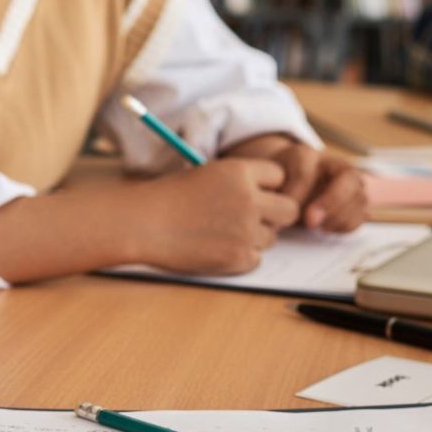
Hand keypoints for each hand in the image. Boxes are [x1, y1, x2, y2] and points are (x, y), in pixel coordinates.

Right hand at [132, 158, 298, 274]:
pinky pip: (256, 259)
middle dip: (275, 215)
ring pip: (272, 237)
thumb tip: (271, 196)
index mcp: (240, 172)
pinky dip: (240, 257)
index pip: (279, 176)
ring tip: (221, 233)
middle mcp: (249, 200)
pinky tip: (215, 248)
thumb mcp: (207, 174)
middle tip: (252, 219)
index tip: (252, 193)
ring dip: (255, 237)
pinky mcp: (238, 257)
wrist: (142, 224)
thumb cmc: (168, 197)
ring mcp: (246, 231)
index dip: (267, 186)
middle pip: (289, 209)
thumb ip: (240, 182)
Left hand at [226, 134, 368, 232]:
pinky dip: (347, 224)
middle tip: (311, 222)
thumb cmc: (272, 186)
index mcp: (304, 154)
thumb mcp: (264, 183)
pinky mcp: (354, 202)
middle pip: (348, 177)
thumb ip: (265, 191)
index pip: (306, 164)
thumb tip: (267, 215)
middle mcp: (331, 164)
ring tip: (318, 228)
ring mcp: (347, 183)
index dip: (296, 187)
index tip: (283, 206)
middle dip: (332, 201)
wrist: (284, 184)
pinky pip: (361, 214)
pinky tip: (326, 230)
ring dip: (340, 215)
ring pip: (359, 195)